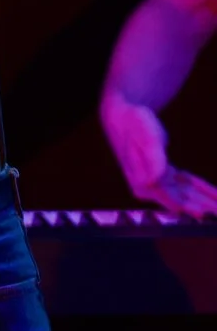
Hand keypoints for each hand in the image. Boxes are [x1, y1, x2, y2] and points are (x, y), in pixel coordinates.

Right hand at [104, 96, 216, 215]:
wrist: (123, 115)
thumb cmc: (134, 124)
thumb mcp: (146, 138)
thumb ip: (153, 159)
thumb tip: (154, 181)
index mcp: (143, 182)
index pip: (173, 201)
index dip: (193, 209)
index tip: (209, 215)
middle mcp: (149, 187)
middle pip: (184, 201)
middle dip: (206, 208)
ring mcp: (157, 182)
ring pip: (189, 195)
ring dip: (208, 201)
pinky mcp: (164, 176)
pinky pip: (188, 185)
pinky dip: (203, 189)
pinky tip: (215, 194)